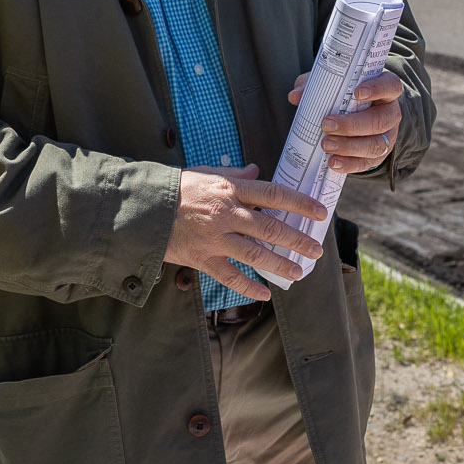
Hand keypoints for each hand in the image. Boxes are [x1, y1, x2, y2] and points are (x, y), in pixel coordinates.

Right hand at [164, 165, 327, 300]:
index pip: (273, 194)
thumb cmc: (177, 189)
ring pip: (254, 254)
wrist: (144, 208)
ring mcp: (215, 238)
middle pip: (270, 227)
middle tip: (316, 250)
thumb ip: (234, 175)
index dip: (299, 203)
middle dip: (297, 239)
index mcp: (230, 190)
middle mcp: (226, 214)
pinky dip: (248, 286)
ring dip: (279, 264)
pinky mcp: (202, 258)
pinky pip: (229, 276)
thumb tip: (256, 171)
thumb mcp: (207, 173)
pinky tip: (264, 292)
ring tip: (298, 271)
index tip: (319, 212)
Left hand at [288, 69, 404, 173]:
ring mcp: (387, 135)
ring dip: (350, 146)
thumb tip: (296, 95)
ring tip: (326, 145)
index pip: (390, 85)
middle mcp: (390, 113)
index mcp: (385, 90)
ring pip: (376, 144)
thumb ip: (315, 84)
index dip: (377, 89)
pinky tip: (333, 163)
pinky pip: (368, 162)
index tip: (358, 92)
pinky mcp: (379, 155)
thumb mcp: (333, 85)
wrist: (359, 116)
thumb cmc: (346, 95)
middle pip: (380, 120)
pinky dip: (350, 164)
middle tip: (327, 124)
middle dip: (352, 124)